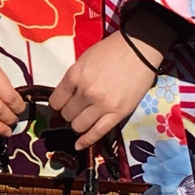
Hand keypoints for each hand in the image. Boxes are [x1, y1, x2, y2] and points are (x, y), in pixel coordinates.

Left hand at [49, 27, 162, 154]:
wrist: (139, 50)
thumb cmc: (111, 51)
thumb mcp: (84, 59)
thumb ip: (74, 78)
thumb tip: (67, 95)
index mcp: (75, 76)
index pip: (56, 101)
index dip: (58, 104)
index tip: (62, 103)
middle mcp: (86, 92)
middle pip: (67, 114)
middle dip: (69, 113)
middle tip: (76, 109)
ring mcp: (102, 104)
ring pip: (79, 126)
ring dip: (78, 124)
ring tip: (84, 118)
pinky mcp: (118, 113)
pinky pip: (97, 132)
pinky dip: (86, 141)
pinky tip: (79, 145)